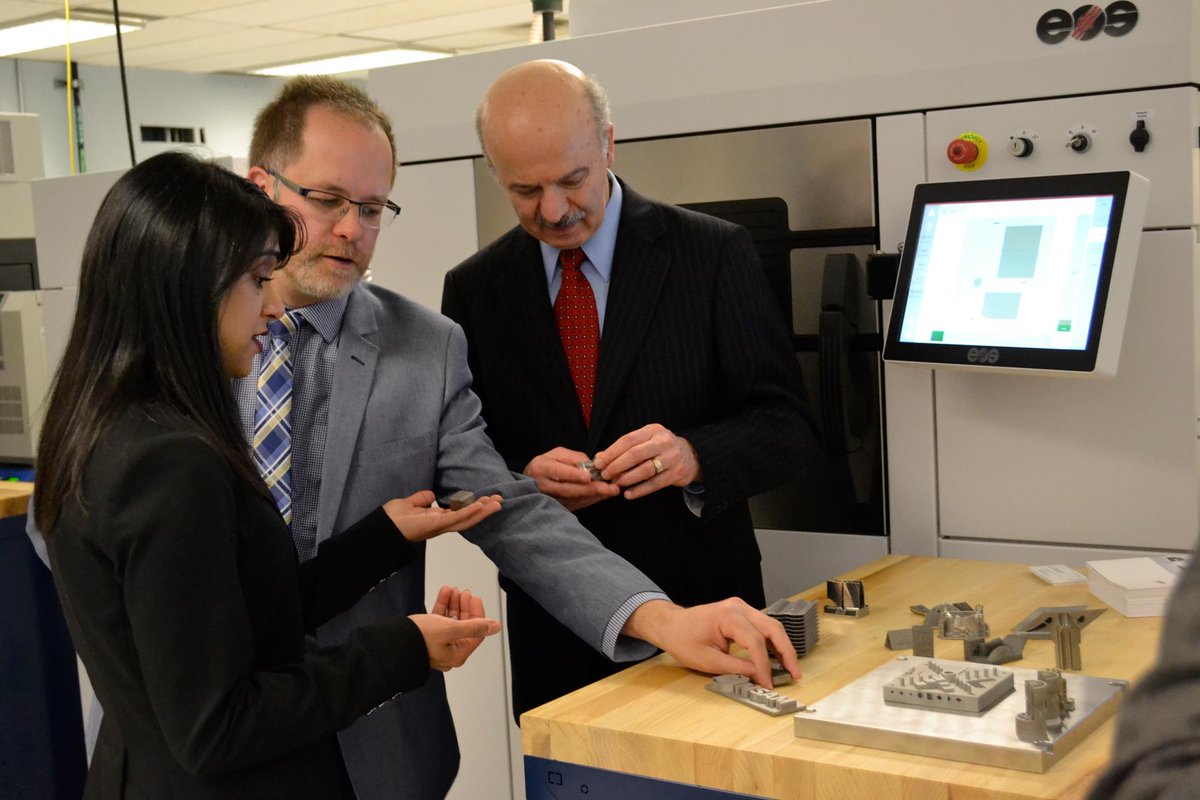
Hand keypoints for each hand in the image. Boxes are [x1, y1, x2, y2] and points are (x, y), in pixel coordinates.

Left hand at [382, 490, 502, 542]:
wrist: (381, 529)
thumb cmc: (390, 520)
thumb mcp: (409, 504)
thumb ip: (422, 499)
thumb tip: (431, 495)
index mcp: (436, 520)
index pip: (459, 513)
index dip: (472, 507)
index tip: (485, 499)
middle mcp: (441, 525)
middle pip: (467, 518)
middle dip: (484, 510)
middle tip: (499, 500)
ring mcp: (440, 526)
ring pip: (467, 519)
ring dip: (483, 511)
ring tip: (497, 503)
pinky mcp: (436, 525)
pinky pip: (457, 518)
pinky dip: (470, 512)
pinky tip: (481, 506)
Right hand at [411, 585, 499, 670]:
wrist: (393, 643)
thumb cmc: (421, 639)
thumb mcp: (451, 629)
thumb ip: (474, 626)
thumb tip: (495, 627)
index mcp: (458, 654)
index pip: (476, 631)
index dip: (477, 613)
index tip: (474, 597)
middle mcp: (449, 651)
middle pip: (464, 625)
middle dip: (464, 606)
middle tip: (463, 592)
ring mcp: (438, 644)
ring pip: (451, 620)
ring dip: (453, 603)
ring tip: (452, 590)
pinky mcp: (427, 636)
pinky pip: (439, 619)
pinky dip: (442, 606)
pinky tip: (444, 593)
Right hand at [523, 447, 619, 511]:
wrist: (532, 482)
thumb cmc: (547, 464)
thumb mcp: (557, 454)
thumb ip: (574, 458)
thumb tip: (592, 465)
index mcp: (541, 468)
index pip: (559, 472)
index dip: (574, 475)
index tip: (589, 477)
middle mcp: (543, 485)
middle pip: (568, 489)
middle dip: (591, 489)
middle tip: (609, 488)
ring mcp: (550, 499)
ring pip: (574, 499)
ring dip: (594, 496)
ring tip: (611, 491)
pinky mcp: (558, 507)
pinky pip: (576, 505)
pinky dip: (591, 501)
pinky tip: (603, 496)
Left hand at [592, 424, 700, 499]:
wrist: (691, 456)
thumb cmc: (660, 448)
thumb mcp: (645, 441)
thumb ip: (623, 448)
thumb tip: (599, 458)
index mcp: (653, 430)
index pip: (628, 440)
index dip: (611, 452)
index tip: (598, 463)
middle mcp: (663, 442)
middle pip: (635, 454)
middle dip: (616, 466)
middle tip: (605, 475)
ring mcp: (672, 458)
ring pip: (644, 470)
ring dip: (626, 478)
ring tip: (615, 483)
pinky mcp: (677, 474)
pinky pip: (654, 484)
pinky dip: (639, 490)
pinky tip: (628, 494)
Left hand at [621, 598, 798, 688]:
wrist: (671, 625)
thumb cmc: (683, 640)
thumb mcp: (707, 660)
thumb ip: (736, 667)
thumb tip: (759, 675)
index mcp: (728, 616)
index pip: (755, 642)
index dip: (764, 665)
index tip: (768, 683)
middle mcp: (738, 607)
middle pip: (772, 628)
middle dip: (786, 652)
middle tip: (794, 674)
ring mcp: (741, 607)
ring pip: (771, 626)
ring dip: (782, 647)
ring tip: (790, 668)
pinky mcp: (741, 613)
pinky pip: (762, 626)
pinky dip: (772, 642)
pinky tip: (777, 658)